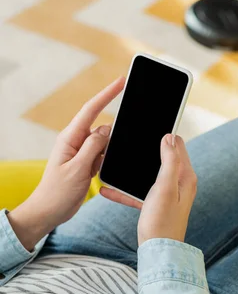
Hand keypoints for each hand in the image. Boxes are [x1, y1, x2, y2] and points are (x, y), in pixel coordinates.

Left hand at [8, 77, 124, 250]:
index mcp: (70, 138)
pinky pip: (103, 154)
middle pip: (102, 125)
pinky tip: (114, 164)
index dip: (107, 94)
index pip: (91, 110)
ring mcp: (82, 153)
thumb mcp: (77, 169)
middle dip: (116, 126)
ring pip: (105, 142)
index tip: (121, 81)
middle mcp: (76, 142)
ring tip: (113, 159)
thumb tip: (107, 128)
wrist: (49, 212)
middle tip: (132, 126)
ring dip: (113, 147)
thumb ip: (93, 147)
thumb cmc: (57, 192)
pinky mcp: (87, 164)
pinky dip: (110, 157)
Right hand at [100, 134, 196, 245]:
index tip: (148, 127)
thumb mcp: (165, 187)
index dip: (164, 136)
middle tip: (127, 142)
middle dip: (145, 151)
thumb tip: (169, 137)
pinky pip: (139, 193)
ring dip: (132, 172)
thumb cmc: (162, 222)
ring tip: (114, 163)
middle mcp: (179, 184)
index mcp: (185, 177)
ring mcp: (167, 195)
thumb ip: (169, 161)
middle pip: (162, 159)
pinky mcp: (156, 206)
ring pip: (147, 176)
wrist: (158, 253)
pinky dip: (125, 191)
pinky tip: (107, 190)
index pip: (177, 146)